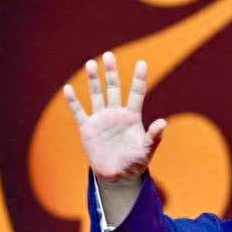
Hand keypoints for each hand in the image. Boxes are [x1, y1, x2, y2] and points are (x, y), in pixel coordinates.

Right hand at [63, 51, 165, 182]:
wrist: (118, 176)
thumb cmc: (135, 163)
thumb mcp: (147, 150)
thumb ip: (154, 136)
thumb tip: (163, 122)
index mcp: (132, 117)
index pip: (136, 93)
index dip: (139, 78)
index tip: (142, 63)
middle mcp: (116, 114)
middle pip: (113, 88)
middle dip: (111, 72)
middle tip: (109, 55)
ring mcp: (101, 120)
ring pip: (96, 95)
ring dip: (93, 80)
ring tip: (90, 64)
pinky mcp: (88, 129)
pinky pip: (79, 112)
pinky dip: (74, 101)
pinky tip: (68, 89)